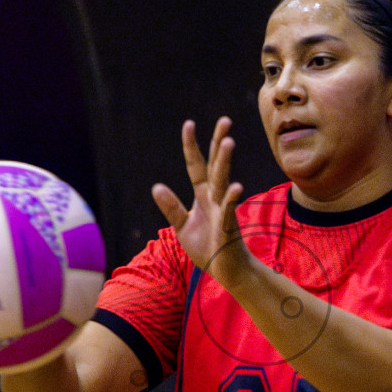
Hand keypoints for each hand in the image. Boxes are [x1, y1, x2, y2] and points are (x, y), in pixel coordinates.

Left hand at [150, 118, 249, 279]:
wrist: (228, 271)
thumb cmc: (208, 248)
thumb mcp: (182, 227)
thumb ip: (171, 207)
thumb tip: (156, 186)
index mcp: (203, 195)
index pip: (196, 166)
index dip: (192, 146)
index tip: (189, 123)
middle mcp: (214, 198)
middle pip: (216, 165)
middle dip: (218, 143)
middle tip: (224, 120)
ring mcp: (223, 210)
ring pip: (223, 182)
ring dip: (225, 162)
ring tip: (228, 142)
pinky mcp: (228, 227)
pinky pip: (229, 210)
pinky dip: (230, 200)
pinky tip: (235, 187)